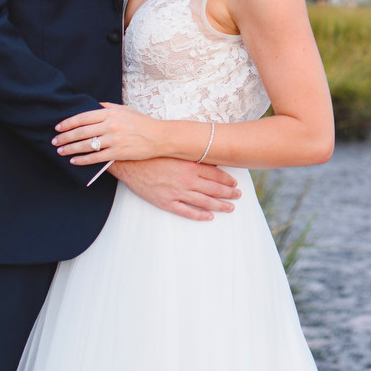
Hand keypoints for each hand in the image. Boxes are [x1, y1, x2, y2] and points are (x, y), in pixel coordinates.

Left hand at [55, 102, 167, 164]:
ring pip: (86, 145)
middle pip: (82, 132)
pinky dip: (83, 160)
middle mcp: (111, 126)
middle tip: (54, 141)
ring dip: (70, 148)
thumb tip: (94, 106)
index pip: (83, 117)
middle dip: (65, 137)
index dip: (68, 123)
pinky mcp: (118, 153)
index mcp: (111, 113)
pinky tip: (74, 161)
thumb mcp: (126, 109)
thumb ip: (108, 107)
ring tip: (60, 151)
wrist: (159, 137)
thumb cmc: (142, 122)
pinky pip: (96, 157)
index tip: (58, 127)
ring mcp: (114, 140)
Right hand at [109, 157, 241, 220]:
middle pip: (214, 189)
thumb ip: (194, 159)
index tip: (235, 183)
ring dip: (219, 205)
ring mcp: (177, 193)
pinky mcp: (166, 202)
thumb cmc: (155, 156)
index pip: (216, 175)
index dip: (228, 180)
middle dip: (228, 193)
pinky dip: (200, 215)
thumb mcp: (177, 153)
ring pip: (204, 202)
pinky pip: (186, 212)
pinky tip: (209, 217)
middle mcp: (187, 180)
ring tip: (230, 208)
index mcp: (190, 166)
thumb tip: (212, 163)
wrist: (132, 164)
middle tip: (238, 195)